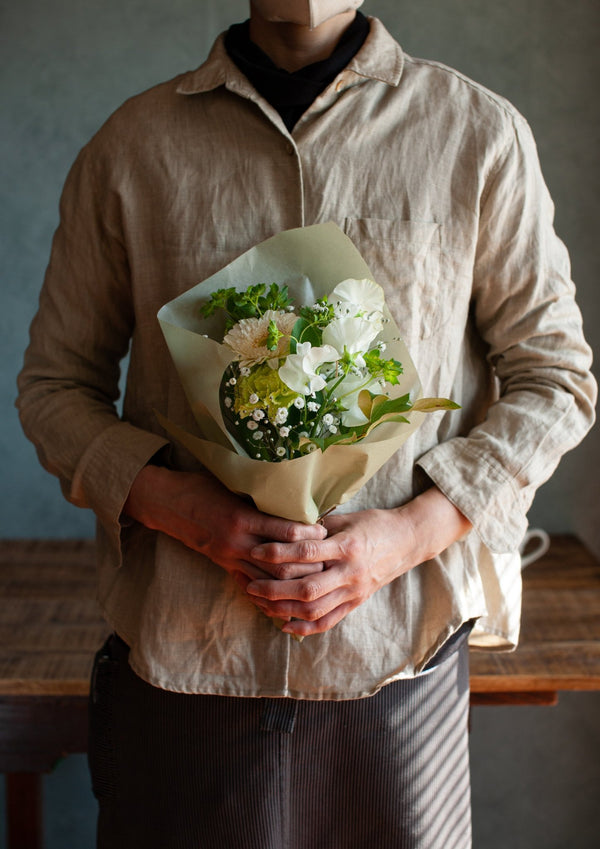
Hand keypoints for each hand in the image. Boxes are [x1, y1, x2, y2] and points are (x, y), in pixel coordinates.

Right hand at [123, 465, 326, 588]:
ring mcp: (230, 558)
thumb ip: (262, 496)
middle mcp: (237, 542)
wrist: (168, 503)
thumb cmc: (204, 487)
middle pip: (281, 564)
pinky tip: (287, 599)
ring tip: (314, 581)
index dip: (308, 533)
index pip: (284, 531)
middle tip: (327, 562)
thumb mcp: (233, 485)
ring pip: (268, 582)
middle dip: (307, 565)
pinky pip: (251, 587)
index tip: (325, 530)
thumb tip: (297, 496)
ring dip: (292, 584)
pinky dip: (270, 595)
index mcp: (242, 518)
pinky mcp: (224, 567)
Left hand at [246, 487, 471, 635]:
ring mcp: (354, 591)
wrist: (408, 540)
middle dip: (274, 589)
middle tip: (249, 585)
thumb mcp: (347, 518)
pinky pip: (329, 621)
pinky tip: (285, 624)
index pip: (306, 552)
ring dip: (284, 610)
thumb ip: (317, 526)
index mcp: (346, 546)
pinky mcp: (357, 603)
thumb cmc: (374, 523)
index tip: (256, 550)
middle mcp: (350, 572)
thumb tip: (284, 526)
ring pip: (314, 609)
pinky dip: (306, 627)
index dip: (278, 553)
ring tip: (262, 604)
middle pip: (306, 588)